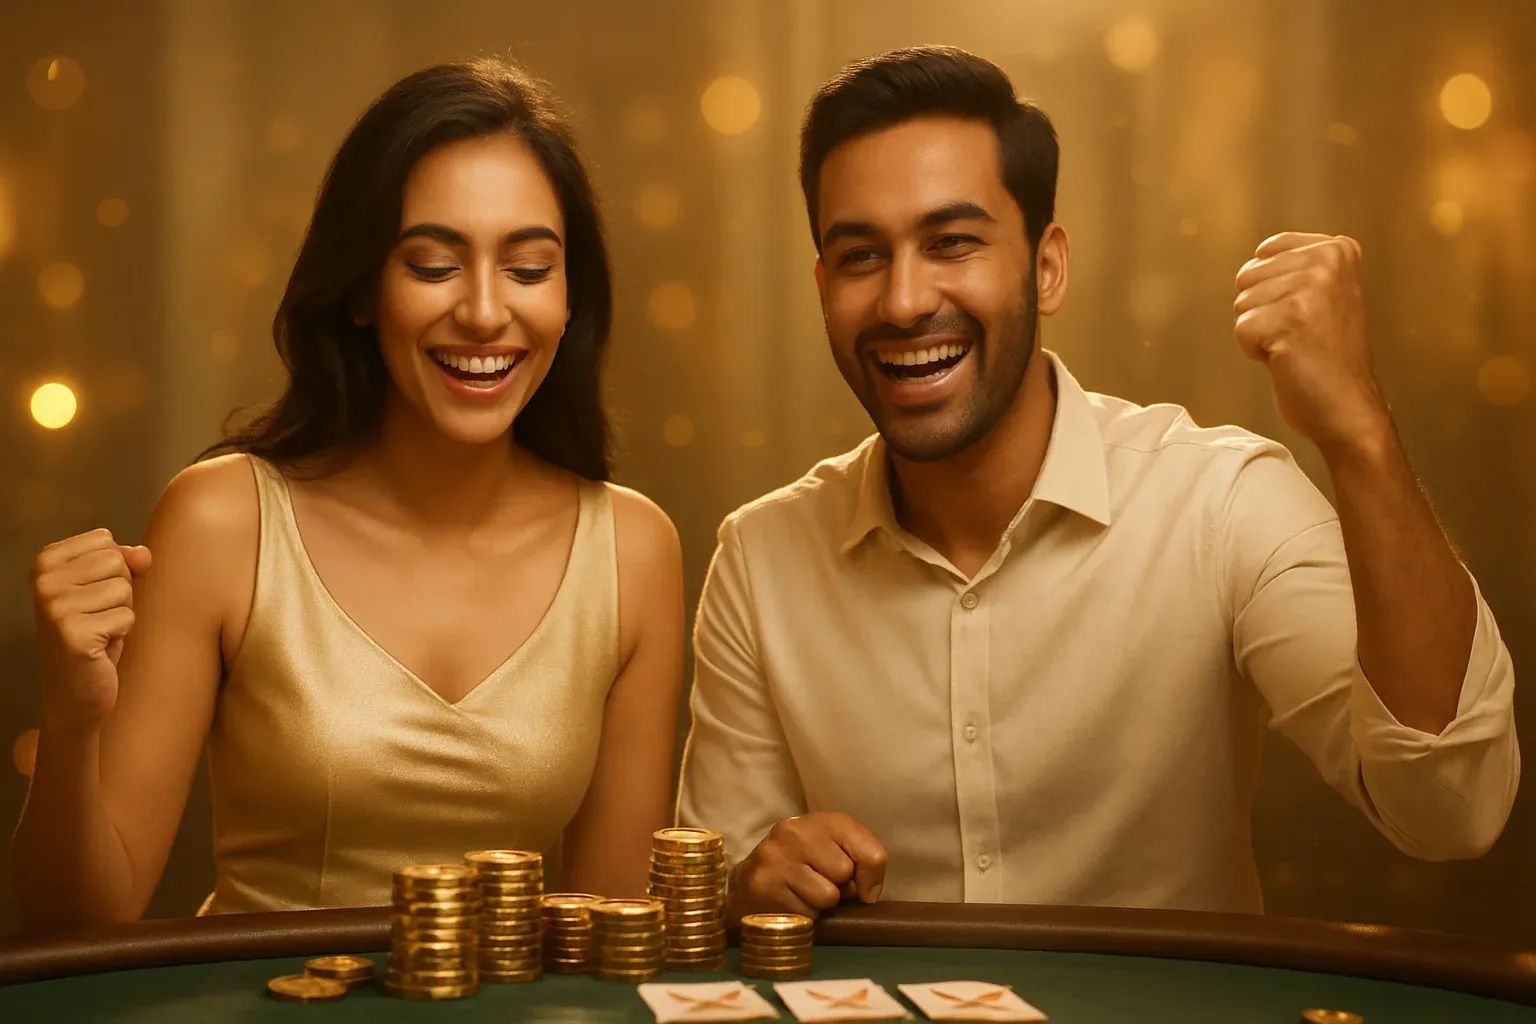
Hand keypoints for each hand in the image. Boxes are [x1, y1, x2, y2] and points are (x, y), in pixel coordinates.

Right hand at [31, 529, 151, 731]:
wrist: (75, 690)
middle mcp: (43, 582)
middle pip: (116, 562)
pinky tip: (98, 647)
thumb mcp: (106, 588)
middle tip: (97, 617)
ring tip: (98, 631)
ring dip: (120, 613)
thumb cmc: (93, 634)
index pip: (105, 540)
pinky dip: (121, 634)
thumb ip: (126, 561)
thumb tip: (144, 554)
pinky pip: (126, 616)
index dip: (113, 569)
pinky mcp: (73, 633)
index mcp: (45, 563)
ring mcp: (55, 608)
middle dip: (119, 591)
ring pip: (123, 589)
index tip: (91, 594)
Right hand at [728, 811, 886, 921]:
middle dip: (839, 887)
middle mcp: (796, 831)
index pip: (871, 854)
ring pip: (826, 896)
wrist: (749, 879)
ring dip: (820, 904)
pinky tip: (789, 900)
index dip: (872, 877)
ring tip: (804, 892)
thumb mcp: (838, 851)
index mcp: (824, 820)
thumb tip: (868, 894)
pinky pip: (804, 913)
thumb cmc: (805, 865)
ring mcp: (776, 856)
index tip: (860, 884)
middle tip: (820, 882)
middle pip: (844, 873)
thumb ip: (866, 862)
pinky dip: (803, 914)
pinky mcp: (763, 884)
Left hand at [1234, 232, 1391, 456]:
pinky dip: (1254, 351)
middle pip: (1247, 276)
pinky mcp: (1292, 318)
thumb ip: (1295, 270)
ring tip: (1296, 345)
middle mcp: (1329, 260)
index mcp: (1338, 248)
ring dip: (1259, 332)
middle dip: (1261, 311)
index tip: (1304, 314)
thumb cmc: (1327, 357)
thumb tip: (1253, 264)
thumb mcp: (1322, 295)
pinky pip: (1241, 329)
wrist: (1348, 409)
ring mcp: (1313, 288)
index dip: (1270, 291)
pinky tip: (1288, 359)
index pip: (1264, 253)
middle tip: (1300, 334)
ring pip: (1241, 303)